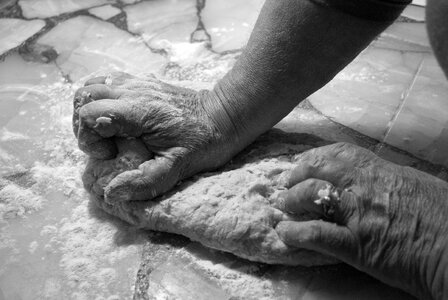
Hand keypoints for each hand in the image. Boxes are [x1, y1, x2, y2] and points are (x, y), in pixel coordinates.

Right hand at [73, 72, 243, 202]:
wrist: (224, 116)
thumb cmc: (204, 141)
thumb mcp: (178, 168)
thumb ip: (146, 181)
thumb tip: (112, 192)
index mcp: (138, 110)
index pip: (89, 113)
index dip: (89, 138)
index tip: (110, 154)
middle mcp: (133, 90)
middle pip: (83, 96)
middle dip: (83, 124)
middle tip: (105, 145)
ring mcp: (137, 83)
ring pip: (93, 85)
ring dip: (90, 109)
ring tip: (106, 132)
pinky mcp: (142, 82)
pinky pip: (109, 82)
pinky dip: (103, 99)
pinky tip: (117, 118)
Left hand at [274, 143, 447, 299]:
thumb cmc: (443, 216)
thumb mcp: (414, 185)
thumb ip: (387, 179)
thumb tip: (370, 178)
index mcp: (381, 171)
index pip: (339, 153)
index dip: (315, 157)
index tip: (303, 163)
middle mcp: (365, 187)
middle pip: (319, 168)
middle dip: (297, 174)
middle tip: (285, 183)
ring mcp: (359, 215)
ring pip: (313, 194)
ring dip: (292, 200)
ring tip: (283, 207)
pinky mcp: (357, 246)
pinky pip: (318, 234)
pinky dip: (296, 233)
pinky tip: (284, 233)